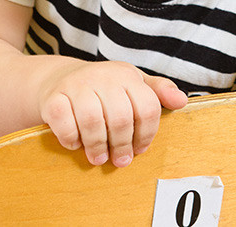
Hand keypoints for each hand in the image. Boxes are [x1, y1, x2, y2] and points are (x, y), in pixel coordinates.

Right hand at [37, 61, 187, 166]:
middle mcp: (102, 75)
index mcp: (127, 74)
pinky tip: (76, 144)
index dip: (147, 134)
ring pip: (92, 121)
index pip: (147, 107)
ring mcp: (75, 85)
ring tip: (99, 158)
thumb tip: (182, 101)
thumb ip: (159, 92)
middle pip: (121, 118)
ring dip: (97, 146)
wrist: (60, 80)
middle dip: (122, 145)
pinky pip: (64, 123)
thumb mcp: (134, 85)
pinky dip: (71, 139)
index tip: (140, 149)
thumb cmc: (104, 88)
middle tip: (120, 161)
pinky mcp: (52, 98)